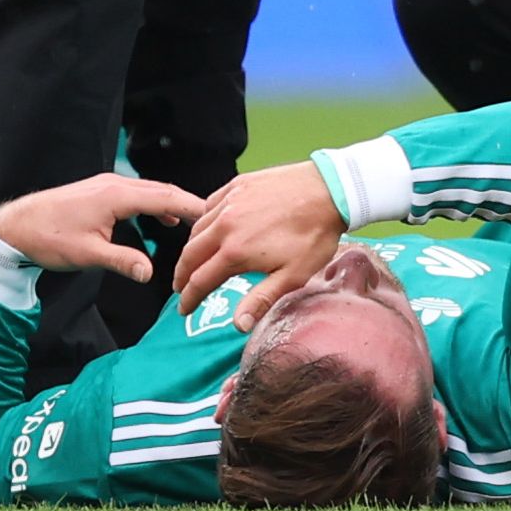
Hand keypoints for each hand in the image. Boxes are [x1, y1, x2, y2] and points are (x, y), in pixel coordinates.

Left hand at [0, 175, 207, 282]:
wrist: (17, 226)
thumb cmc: (50, 239)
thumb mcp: (88, 255)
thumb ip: (123, 262)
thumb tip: (151, 274)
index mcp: (116, 196)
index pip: (165, 198)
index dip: (191, 207)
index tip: (214, 215)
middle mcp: (115, 184)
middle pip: (161, 190)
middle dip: (188, 203)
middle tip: (215, 219)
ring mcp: (107, 185)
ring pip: (150, 190)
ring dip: (172, 203)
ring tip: (195, 220)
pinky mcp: (100, 190)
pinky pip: (137, 193)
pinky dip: (155, 203)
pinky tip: (162, 218)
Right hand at [174, 162, 346, 325]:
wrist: (330, 189)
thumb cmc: (314, 235)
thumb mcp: (293, 275)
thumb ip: (261, 300)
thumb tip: (237, 325)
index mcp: (235, 251)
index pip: (200, 280)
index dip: (189, 298)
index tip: (184, 310)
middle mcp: (225, 225)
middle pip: (190, 254)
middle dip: (181, 275)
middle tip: (180, 288)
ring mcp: (230, 201)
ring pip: (197, 228)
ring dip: (190, 249)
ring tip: (191, 262)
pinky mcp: (238, 185)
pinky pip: (210, 204)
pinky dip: (203, 221)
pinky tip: (208, 228)